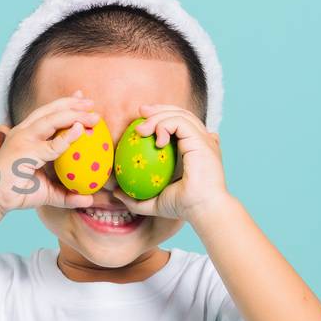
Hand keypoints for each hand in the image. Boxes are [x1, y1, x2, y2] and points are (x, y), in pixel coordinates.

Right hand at [0, 93, 103, 213]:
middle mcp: (23, 132)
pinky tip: (81, 130)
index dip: (66, 104)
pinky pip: (51, 144)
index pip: (48, 113)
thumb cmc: (18, 193)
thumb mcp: (48, 191)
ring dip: (73, 115)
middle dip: (73, 104)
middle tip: (92, 104)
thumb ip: (67, 193)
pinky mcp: (24, 152)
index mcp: (26, 134)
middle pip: (50, 110)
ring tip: (92, 116)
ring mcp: (22, 139)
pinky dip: (67, 137)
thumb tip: (89, 200)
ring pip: (51, 120)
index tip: (83, 99)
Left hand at [110, 103, 232, 222]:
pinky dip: (165, 125)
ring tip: (141, 129)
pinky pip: (180, 122)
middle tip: (140, 113)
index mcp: (194, 149)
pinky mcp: (202, 141)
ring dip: (158, 117)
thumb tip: (116, 192)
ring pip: (180, 115)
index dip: (161, 116)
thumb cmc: (183, 207)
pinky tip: (155, 139)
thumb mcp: (154, 202)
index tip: (141, 122)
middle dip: (159, 109)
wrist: (202, 210)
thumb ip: (135, 198)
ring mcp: (204, 140)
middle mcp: (202, 141)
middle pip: (181, 113)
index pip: (180, 123)